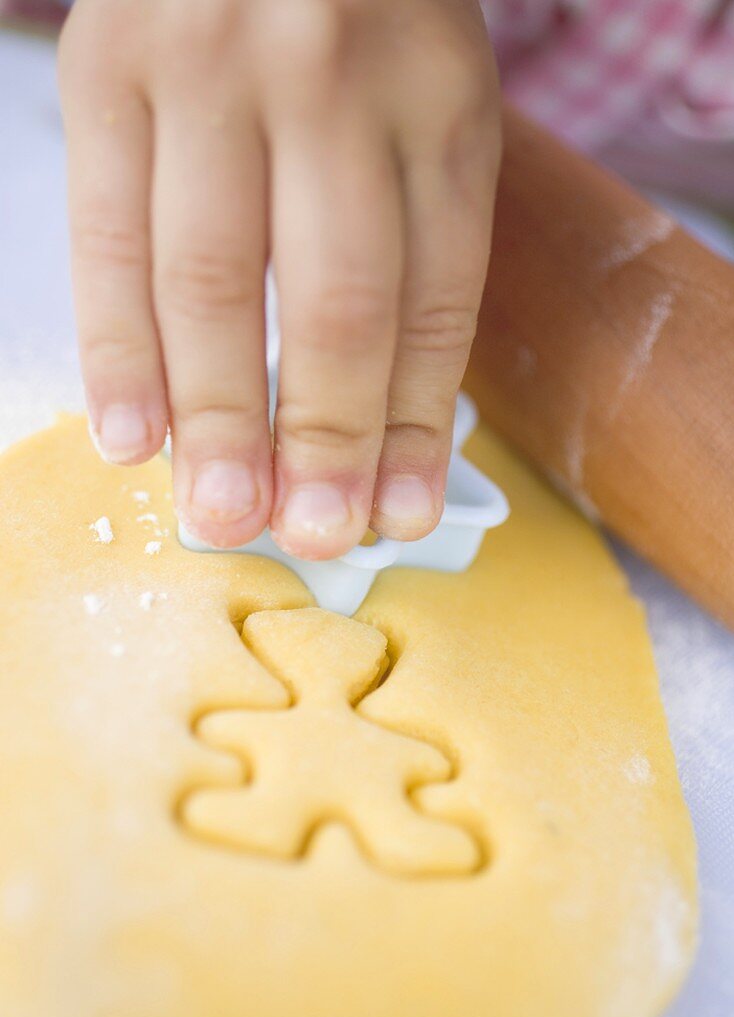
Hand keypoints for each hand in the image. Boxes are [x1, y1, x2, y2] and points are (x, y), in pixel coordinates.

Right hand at [59, 0, 500, 558]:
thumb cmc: (356, 13)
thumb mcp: (424, 99)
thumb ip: (411, 234)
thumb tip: (383, 423)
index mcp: (437, 98)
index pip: (433, 300)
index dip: (414, 425)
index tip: (399, 514)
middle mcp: (329, 81)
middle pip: (334, 306)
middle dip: (323, 442)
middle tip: (314, 536)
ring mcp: (208, 70)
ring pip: (214, 287)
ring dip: (219, 420)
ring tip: (226, 515)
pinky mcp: (107, 68)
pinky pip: (106, 239)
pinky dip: (118, 352)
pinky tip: (131, 440)